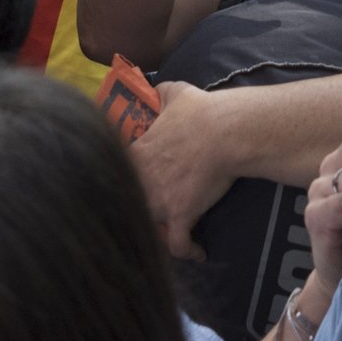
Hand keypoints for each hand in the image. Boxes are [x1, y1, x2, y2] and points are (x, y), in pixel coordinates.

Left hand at [132, 79, 238, 256]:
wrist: (225, 132)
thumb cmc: (200, 111)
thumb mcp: (174, 92)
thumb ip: (159, 93)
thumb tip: (154, 89)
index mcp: (136, 154)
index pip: (116, 172)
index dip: (123, 181)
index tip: (132, 186)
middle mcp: (142, 180)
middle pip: (128, 203)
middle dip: (137, 209)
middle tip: (154, 211)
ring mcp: (159, 200)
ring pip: (148, 226)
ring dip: (158, 232)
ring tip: (169, 234)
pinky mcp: (180, 215)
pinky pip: (178, 245)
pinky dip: (188, 250)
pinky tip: (197, 252)